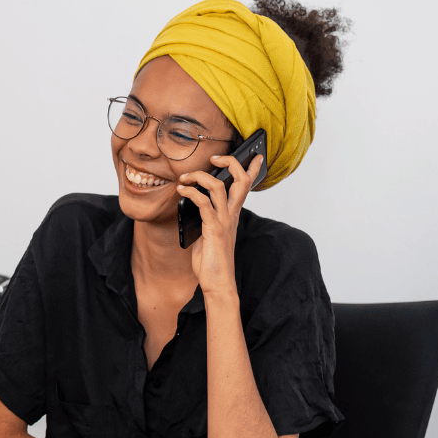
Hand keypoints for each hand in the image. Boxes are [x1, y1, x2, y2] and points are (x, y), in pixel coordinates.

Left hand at [176, 154, 264, 292]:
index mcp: (232, 215)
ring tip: (185, 177)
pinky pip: (203, 202)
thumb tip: (193, 204)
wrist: (217, 281)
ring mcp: (223, 221)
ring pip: (219, 187)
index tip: (255, 155)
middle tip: (215, 158)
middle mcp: (231, 215)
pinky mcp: (213, 228)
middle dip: (230, 163)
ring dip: (200, 176)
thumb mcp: (208, 233)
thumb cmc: (212, 260)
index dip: (252, 169)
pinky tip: (181, 190)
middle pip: (240, 181)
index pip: (246, 187)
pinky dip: (190, 192)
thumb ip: (206, 218)